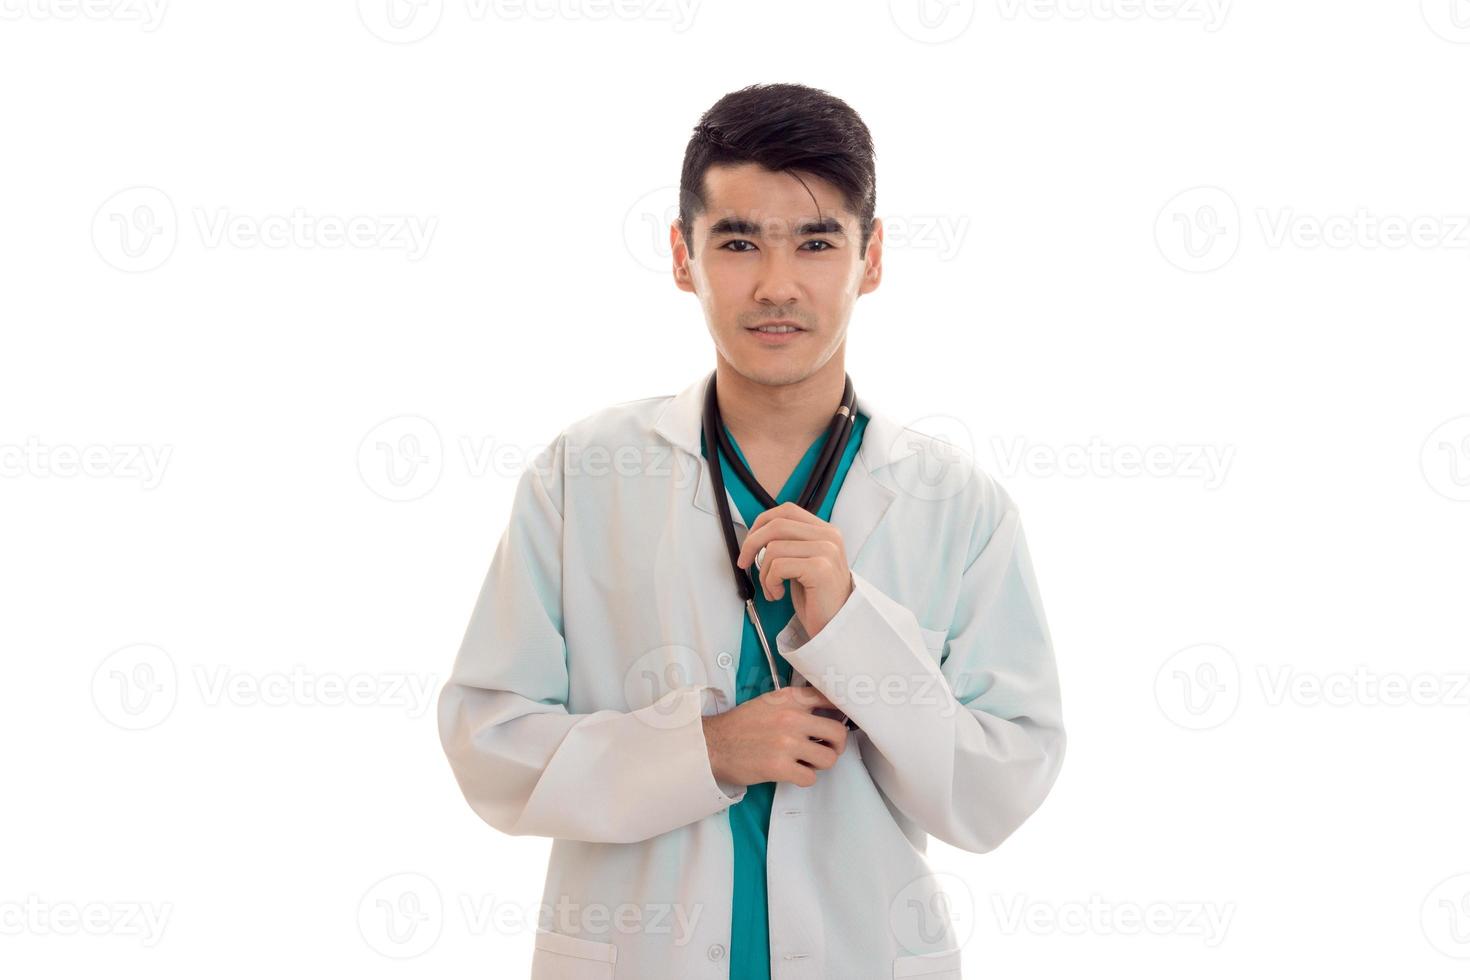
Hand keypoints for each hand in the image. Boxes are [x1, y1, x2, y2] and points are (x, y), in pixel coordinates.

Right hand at [701, 685, 848, 788]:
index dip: (843, 711)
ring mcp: (786, 743)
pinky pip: (810, 777)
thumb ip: (797, 702)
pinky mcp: (779, 767)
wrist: (712, 745)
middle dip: (836, 745)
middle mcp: (791, 717)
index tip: (842, 720)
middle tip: (826, 748)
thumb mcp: (770, 702)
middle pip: (838, 733)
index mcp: (790, 698)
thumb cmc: (741, 725)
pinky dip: (804, 778)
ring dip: (821, 764)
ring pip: (828, 758)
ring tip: (807, 762)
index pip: (831, 699)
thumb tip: (828, 710)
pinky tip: (793, 772)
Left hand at [735, 501, 854, 637]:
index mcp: (826, 531)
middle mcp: (829, 536)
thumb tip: (756, 537)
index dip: (761, 523)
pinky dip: (770, 583)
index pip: (786, 511)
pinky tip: (779, 595)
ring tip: (773, 589)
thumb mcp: (803, 563)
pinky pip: (778, 567)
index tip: (750, 542)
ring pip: (774, 548)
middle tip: (744, 563)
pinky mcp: (820, 568)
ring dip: (764, 573)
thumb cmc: (816, 598)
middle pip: (777, 525)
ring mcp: (827, 551)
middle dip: (752, 544)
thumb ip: (789, 544)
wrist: (837, 626)